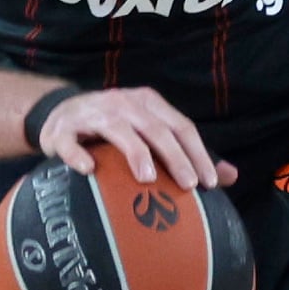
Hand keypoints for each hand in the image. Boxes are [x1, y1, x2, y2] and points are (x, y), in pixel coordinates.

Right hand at [32, 84, 233, 187]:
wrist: (57, 115)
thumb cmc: (113, 131)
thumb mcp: (150, 134)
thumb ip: (187, 154)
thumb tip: (231, 176)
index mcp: (148, 104)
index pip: (181, 126)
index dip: (198, 153)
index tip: (210, 184)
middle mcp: (122, 104)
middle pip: (155, 128)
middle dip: (175, 156)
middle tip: (188, 185)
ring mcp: (91, 114)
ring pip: (118, 129)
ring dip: (134, 152)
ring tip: (147, 178)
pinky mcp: (61, 130)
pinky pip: (69, 142)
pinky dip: (78, 154)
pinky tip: (89, 170)